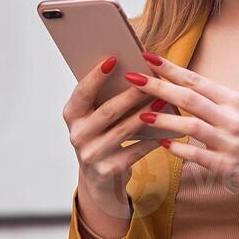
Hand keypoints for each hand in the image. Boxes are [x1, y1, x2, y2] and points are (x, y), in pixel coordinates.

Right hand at [65, 56, 163, 223]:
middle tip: (151, 79)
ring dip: (146, 115)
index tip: (114, 58)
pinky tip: (166, 129)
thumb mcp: (96, 117)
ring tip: (164, 101)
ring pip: (123, 130)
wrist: (99, 179)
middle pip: (107, 111)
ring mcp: (90, 154)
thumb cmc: (102, 136)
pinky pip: (134, 151)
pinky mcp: (107, 170)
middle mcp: (77, 134)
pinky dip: (152, 140)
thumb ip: (106, 97)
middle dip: (131, 95)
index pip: (82, 92)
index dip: (96, 76)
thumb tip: (134, 70)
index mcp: (71, 115)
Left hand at [125, 52, 238, 213]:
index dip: (170, 68)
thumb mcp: (237, 113)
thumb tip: (178, 84)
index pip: (196, 80)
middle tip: (134, 79)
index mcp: (232, 100)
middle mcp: (231, 117)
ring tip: (140, 115)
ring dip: (164, 119)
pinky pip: (196, 155)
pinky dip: (178, 149)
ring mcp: (229, 142)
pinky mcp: (225, 165)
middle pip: (190, 97)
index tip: (147, 57)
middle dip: (159, 87)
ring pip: (191, 125)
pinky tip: (162, 144)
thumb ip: (211, 100)